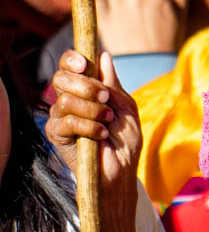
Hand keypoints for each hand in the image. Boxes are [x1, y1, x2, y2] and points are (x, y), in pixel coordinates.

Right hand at [47, 50, 142, 231]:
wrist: (122, 176)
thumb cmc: (126, 145)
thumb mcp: (127, 111)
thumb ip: (114, 85)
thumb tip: (103, 55)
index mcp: (86, 91)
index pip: (70, 65)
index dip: (73, 59)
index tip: (85, 63)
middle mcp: (70, 101)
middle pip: (60, 77)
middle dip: (85, 85)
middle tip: (105, 99)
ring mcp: (61, 119)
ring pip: (63, 99)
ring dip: (91, 109)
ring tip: (108, 123)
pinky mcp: (57, 137)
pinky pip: (63, 122)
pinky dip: (86, 127)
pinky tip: (100, 137)